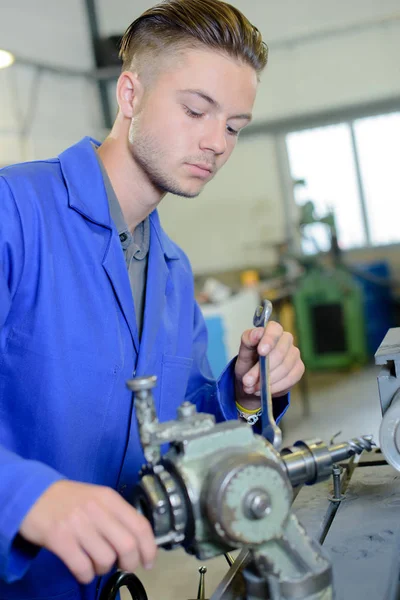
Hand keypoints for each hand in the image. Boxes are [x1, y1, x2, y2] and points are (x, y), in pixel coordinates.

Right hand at [19, 480, 156, 583]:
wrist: (32, 494)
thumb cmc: (69, 499)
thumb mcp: (97, 498)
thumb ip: (116, 515)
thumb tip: (137, 542)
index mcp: (109, 498)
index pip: (140, 525)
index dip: (149, 548)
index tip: (149, 562)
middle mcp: (97, 510)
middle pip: (127, 545)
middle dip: (130, 563)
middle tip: (123, 566)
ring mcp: (78, 524)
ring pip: (105, 559)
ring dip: (104, 569)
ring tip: (96, 564)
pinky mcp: (60, 539)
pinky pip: (82, 567)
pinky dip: (86, 575)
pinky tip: (83, 570)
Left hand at [235, 321, 303, 407]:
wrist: (253, 381)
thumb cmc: (249, 362)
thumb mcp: (243, 352)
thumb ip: (248, 341)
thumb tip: (256, 334)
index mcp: (272, 331)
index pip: (275, 329)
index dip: (269, 340)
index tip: (261, 352)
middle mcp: (286, 339)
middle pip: (280, 352)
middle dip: (263, 369)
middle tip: (247, 381)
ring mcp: (294, 354)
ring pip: (285, 368)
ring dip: (267, 381)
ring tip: (253, 388)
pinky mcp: (299, 369)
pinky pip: (290, 378)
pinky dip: (276, 387)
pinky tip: (265, 390)